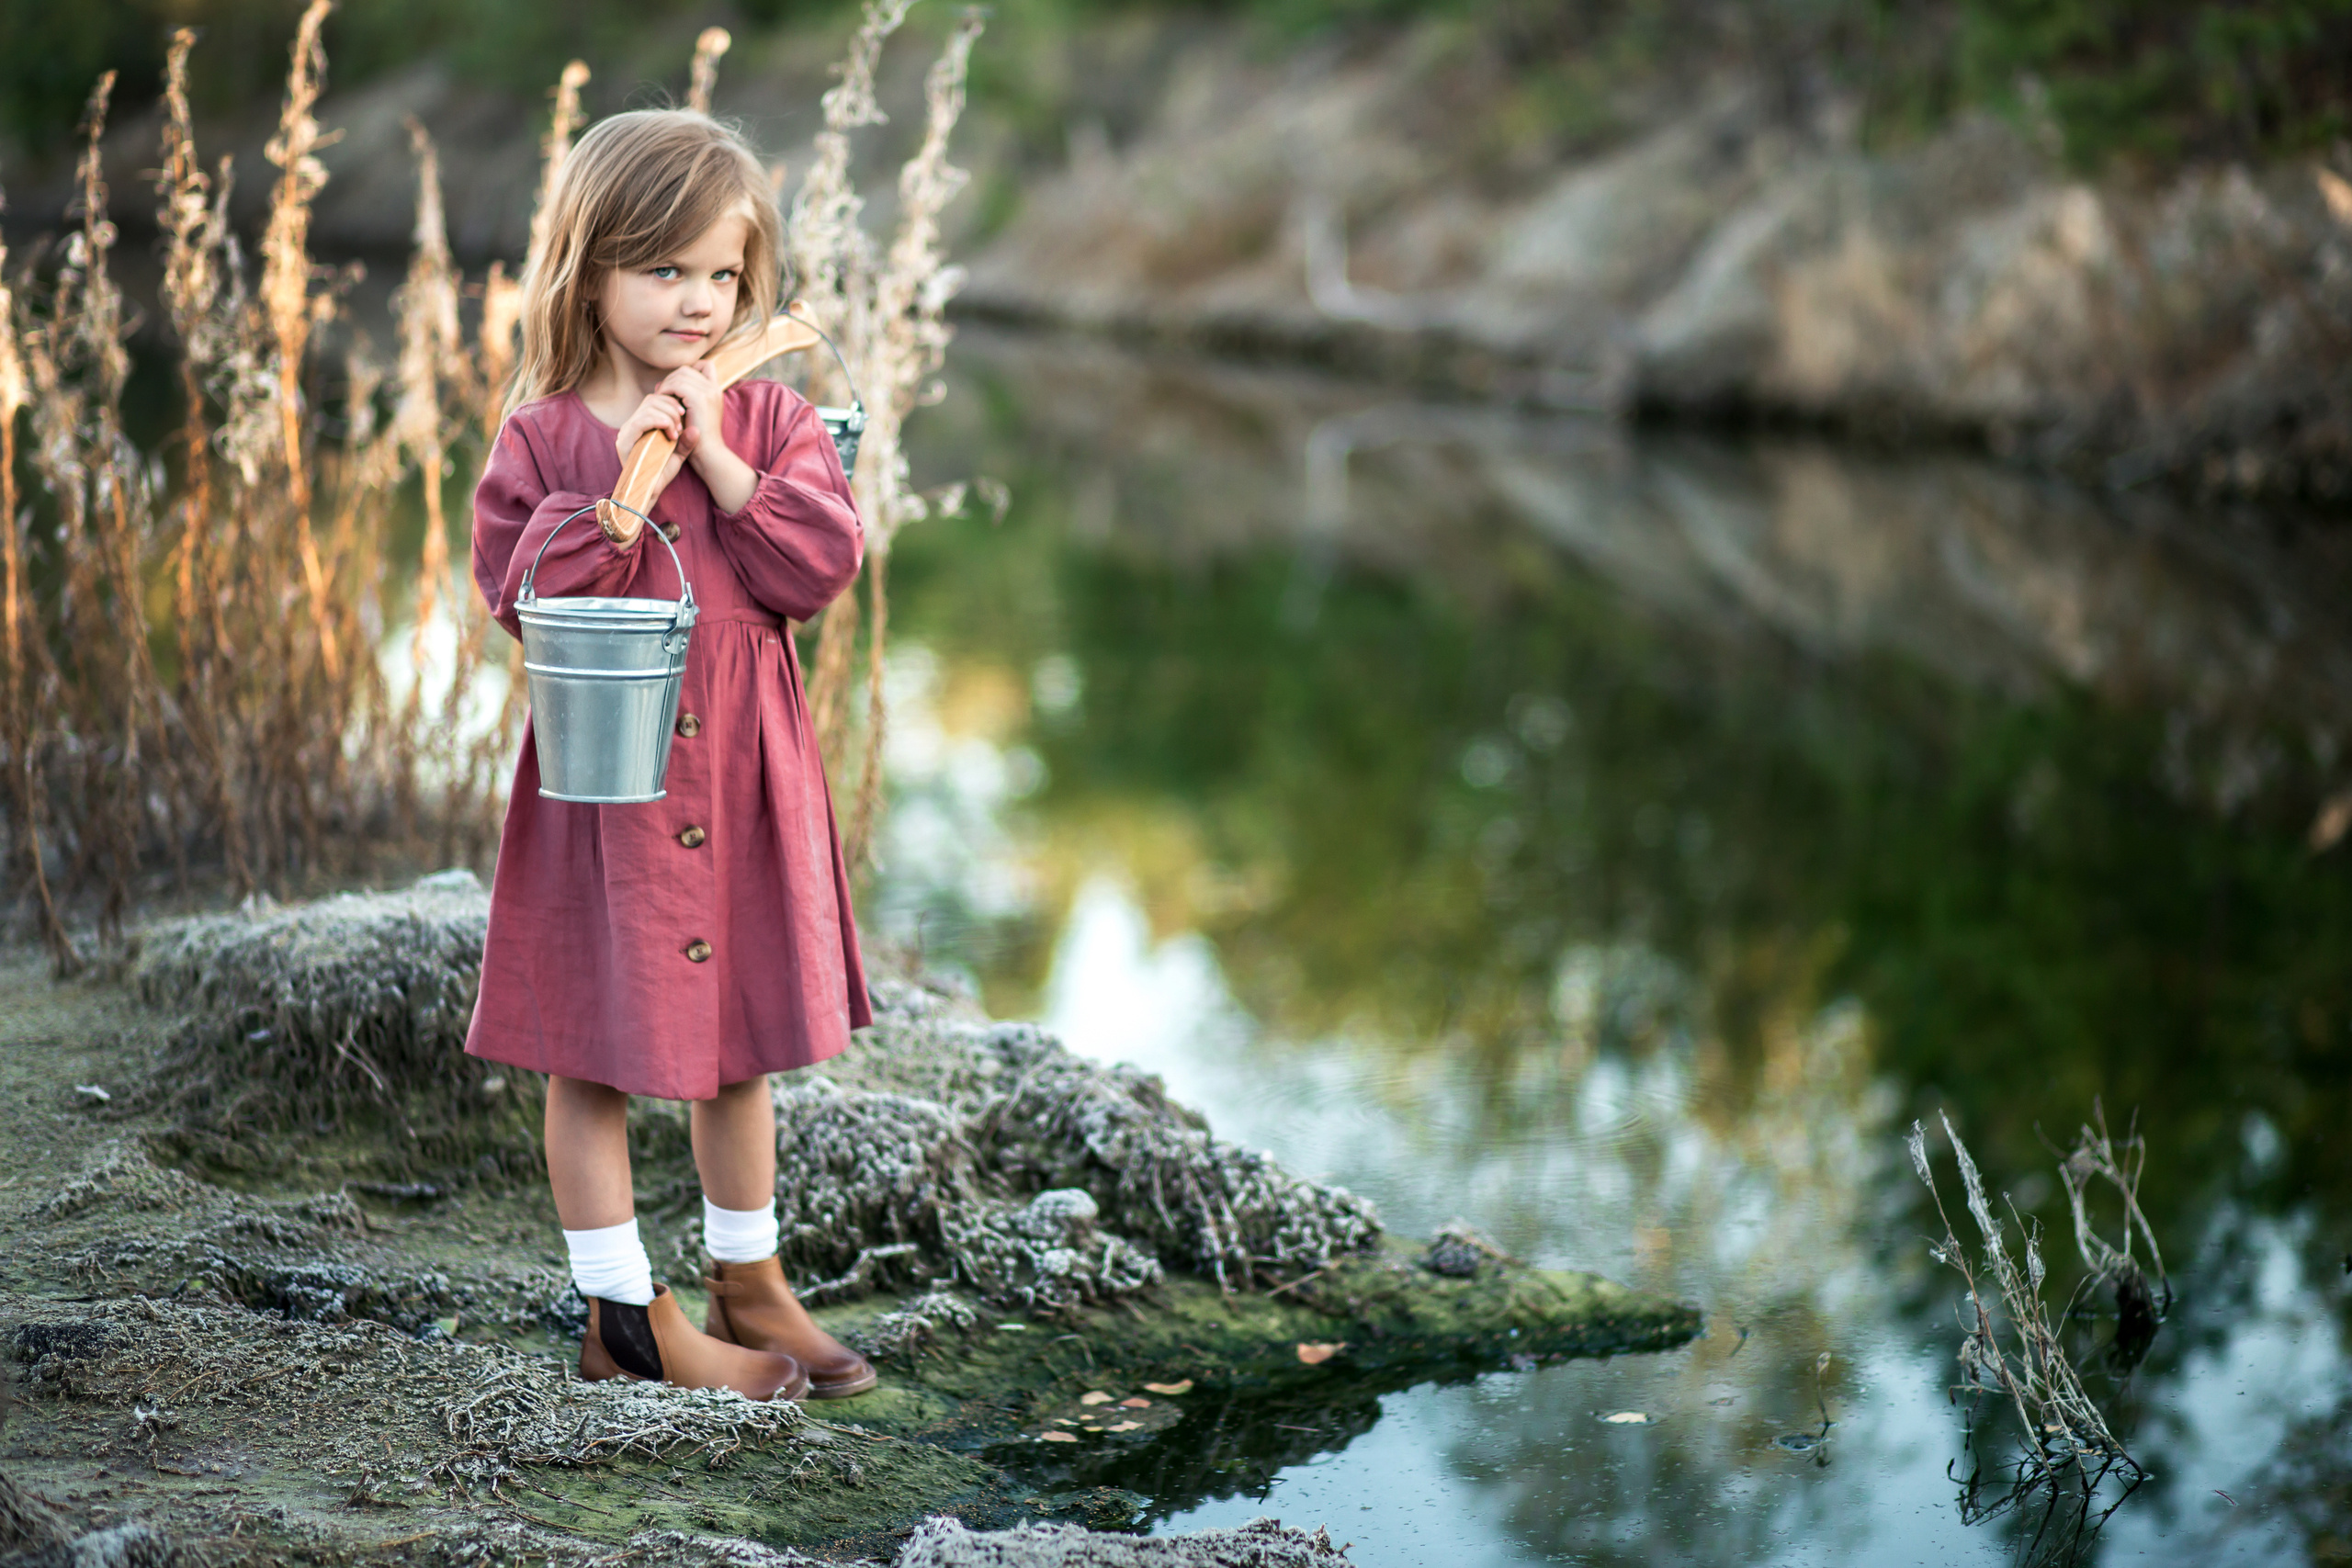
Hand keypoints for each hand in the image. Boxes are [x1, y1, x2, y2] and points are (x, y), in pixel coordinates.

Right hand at [614, 389, 691, 492]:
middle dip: (671, 408)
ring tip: (676, 432)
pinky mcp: (624, 441)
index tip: (685, 414)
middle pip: (651, 399)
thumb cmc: (663, 473)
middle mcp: (632, 425)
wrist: (650, 492)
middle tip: (682, 425)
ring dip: (667, 416)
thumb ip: (687, 441)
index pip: (654, 400)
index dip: (671, 402)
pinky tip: (670, 432)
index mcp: (642, 424)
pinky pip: (640, 421)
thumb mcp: (679, 454)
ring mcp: (626, 432)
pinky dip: (658, 421)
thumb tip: (696, 429)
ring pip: (647, 407)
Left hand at [663, 361, 757, 513]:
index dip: (689, 370)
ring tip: (661, 398)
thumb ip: (680, 398)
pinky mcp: (699, 399)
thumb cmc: (698, 439)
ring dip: (667, 384)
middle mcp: (714, 389)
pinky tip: (662, 401)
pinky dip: (667, 391)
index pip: (705, 365)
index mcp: (716, 392)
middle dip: (671, 378)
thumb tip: (660, 385)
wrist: (709, 454)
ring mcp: (708, 392)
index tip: (676, 386)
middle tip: (662, 393)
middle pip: (687, 369)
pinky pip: (677, 385)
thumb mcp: (691, 414)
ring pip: (681, 375)